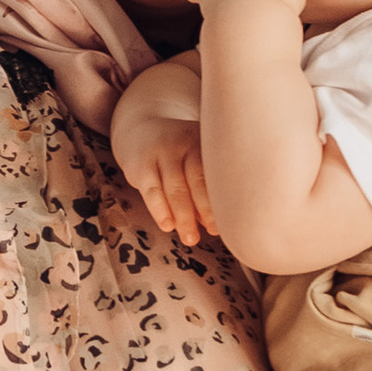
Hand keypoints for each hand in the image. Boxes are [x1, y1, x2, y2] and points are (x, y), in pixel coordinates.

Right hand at [113, 88, 214, 245]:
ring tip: (191, 239)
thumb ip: (206, 190)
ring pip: (175, 187)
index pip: (217, 172)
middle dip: (206, 208)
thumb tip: (218, 226)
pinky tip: (168, 226)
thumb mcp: (194, 162)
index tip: (231, 223)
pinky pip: (152, 190)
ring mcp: (161, 152)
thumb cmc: (177, 157)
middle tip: (214, 232)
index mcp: (204, 143)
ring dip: (184, 216)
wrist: (140, 131)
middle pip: (198, 179)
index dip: (224, 199)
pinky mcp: (141, 163)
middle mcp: (184, 143)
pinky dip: (160, 209)